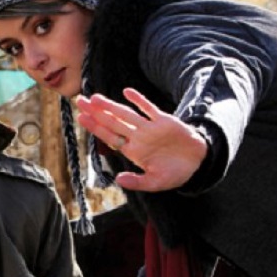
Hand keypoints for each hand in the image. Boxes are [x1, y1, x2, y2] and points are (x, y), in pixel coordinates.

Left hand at [76, 88, 207, 192]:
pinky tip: (127, 92)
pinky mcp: (164, 121)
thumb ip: (137, 182)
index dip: (95, 127)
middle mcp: (138, 137)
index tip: (81, 117)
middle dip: (96, 112)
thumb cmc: (174, 174)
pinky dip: (139, 100)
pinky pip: (149, 109)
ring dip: (111, 106)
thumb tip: (118, 179)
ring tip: (95, 97)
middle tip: (79, 101)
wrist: (197, 162)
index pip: (110, 136)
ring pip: (127, 114)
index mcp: (133, 151)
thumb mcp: (155, 183)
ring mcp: (150, 128)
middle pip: (113, 122)